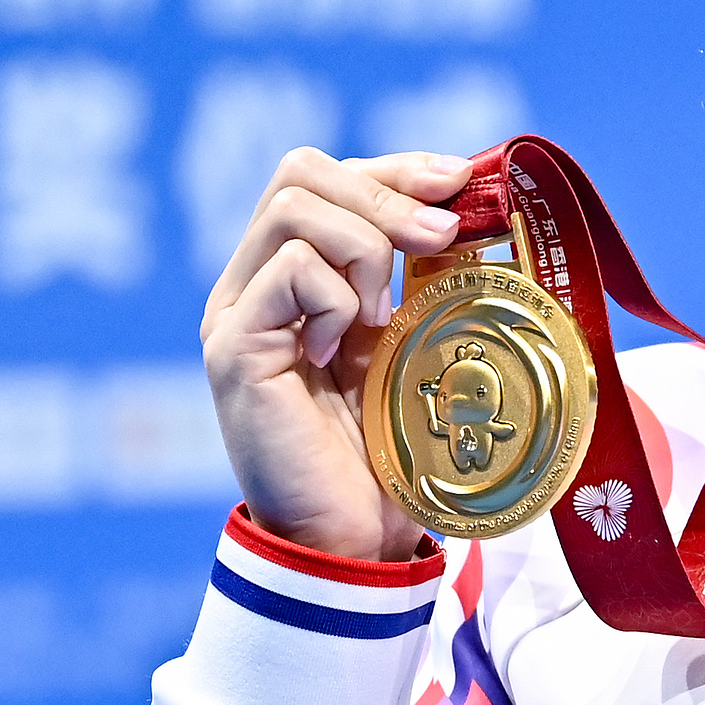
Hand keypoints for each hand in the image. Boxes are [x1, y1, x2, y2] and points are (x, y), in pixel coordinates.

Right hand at [201, 148, 480, 561]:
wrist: (353, 538)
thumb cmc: (389, 452)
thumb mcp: (414, 344)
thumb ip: (421, 279)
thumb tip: (471, 205)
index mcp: (292, 276)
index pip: (328, 176)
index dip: (396, 166)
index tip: (460, 182)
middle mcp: (252, 283)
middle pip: (301, 172)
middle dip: (386, 191)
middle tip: (440, 240)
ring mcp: (235, 311)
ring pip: (296, 209)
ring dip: (365, 249)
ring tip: (384, 318)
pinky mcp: (233, 346)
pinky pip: (293, 271)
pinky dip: (338, 301)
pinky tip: (342, 354)